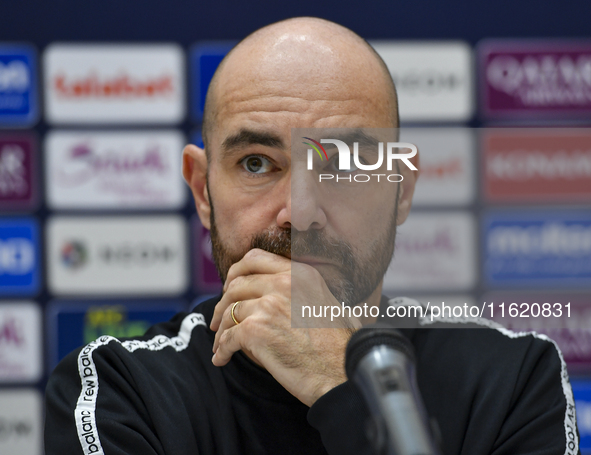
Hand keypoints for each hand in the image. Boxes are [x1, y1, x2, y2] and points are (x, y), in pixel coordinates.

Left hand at [210, 248, 358, 406]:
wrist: (343, 373)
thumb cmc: (342, 346)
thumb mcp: (329, 303)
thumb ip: (305, 291)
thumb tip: (286, 296)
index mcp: (300, 273)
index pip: (255, 258)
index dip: (236, 272)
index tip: (230, 288)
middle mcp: (283, 283)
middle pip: (236, 284)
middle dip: (222, 302)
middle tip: (219, 318)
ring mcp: (268, 305)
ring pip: (229, 311)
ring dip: (221, 329)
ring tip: (220, 343)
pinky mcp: (256, 330)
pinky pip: (228, 337)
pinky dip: (221, 349)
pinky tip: (222, 358)